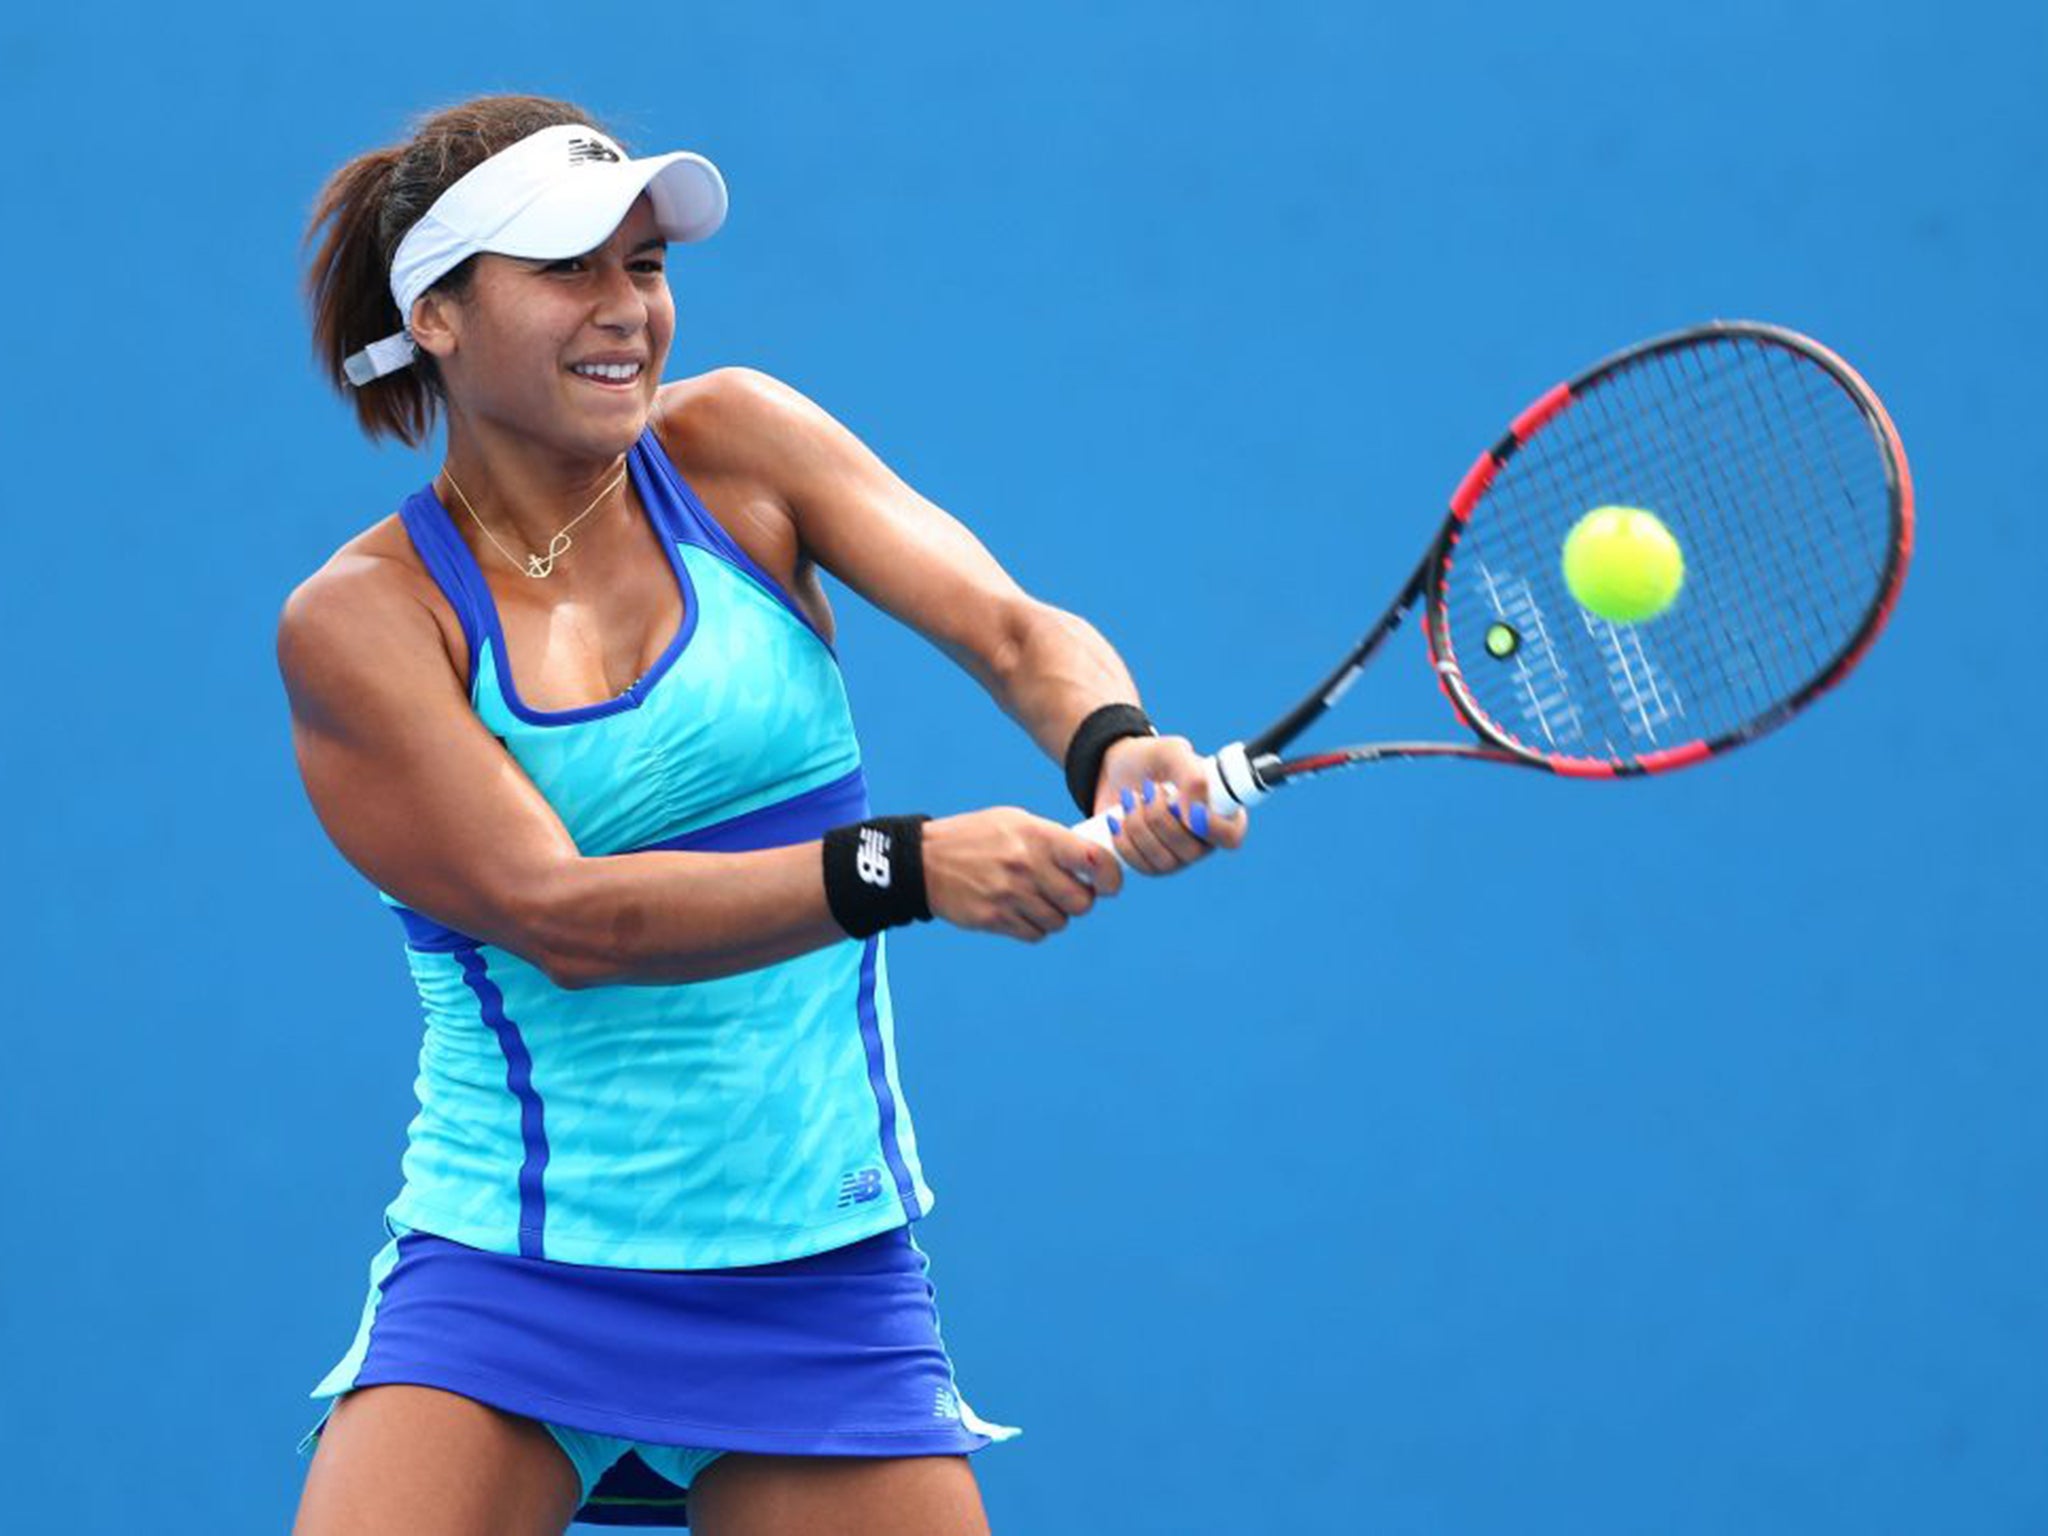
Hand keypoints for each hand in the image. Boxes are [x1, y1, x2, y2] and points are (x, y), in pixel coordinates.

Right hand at [922, 807, 1124, 942]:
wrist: (924, 861)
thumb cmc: (976, 837)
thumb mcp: (1014, 822)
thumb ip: (1053, 839)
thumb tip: (1093, 861)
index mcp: (1037, 836)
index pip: (1093, 860)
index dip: (1110, 876)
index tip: (1110, 884)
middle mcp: (1027, 866)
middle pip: (1081, 902)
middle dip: (1081, 901)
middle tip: (1068, 893)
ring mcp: (1010, 895)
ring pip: (1059, 922)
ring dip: (1055, 915)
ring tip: (1037, 900)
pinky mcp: (995, 919)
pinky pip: (1035, 934)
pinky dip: (1034, 928)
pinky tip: (1020, 911)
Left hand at [1093, 734, 1249, 874]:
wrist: (1113, 768)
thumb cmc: (1150, 758)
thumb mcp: (1172, 752)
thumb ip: (1192, 777)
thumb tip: (1195, 816)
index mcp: (1220, 810)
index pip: (1231, 836)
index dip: (1212, 828)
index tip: (1189, 808)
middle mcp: (1204, 839)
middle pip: (1192, 851)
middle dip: (1160, 818)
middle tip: (1149, 788)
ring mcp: (1178, 856)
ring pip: (1165, 862)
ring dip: (1140, 826)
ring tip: (1130, 797)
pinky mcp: (1152, 864)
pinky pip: (1142, 867)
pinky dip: (1125, 841)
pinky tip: (1118, 819)